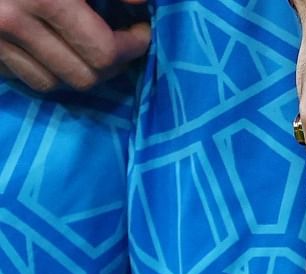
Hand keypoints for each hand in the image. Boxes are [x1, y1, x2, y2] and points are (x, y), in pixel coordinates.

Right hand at [0, 0, 149, 91]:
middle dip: (112, 65)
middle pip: (84, 76)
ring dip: (80, 72)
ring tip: (92, 50)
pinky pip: (21, 75)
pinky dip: (44, 70)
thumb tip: (141, 3)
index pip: (104, 51)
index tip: (141, 31)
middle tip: (123, 45)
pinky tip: (55, 49)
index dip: (133, 45)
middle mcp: (13, 22)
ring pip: (53, 83)